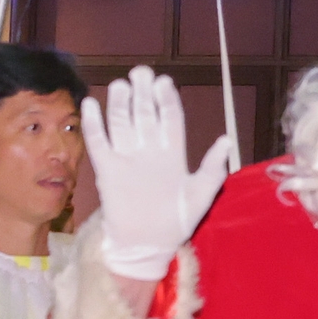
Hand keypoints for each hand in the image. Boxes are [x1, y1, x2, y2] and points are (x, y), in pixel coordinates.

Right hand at [78, 67, 235, 281]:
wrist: (147, 246)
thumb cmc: (176, 222)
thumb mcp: (201, 195)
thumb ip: (212, 168)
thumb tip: (227, 139)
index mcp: (172, 154)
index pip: (170, 119)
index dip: (167, 100)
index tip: (164, 82)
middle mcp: (148, 151)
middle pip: (144, 115)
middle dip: (142, 93)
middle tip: (140, 72)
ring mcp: (126, 159)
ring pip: (122, 124)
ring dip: (120, 104)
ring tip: (120, 85)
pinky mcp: (106, 170)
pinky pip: (98, 144)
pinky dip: (93, 125)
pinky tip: (90, 105)